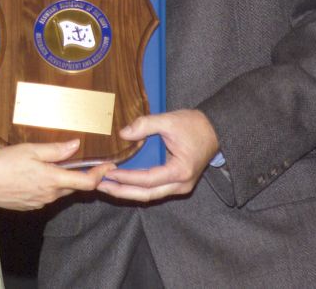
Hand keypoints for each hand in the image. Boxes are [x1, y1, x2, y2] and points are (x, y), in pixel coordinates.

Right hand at [0, 140, 113, 210]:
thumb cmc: (3, 163)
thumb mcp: (31, 149)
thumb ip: (56, 150)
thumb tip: (76, 145)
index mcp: (52, 180)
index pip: (86, 183)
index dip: (100, 175)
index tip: (109, 166)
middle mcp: (49, 195)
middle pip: (73, 187)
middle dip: (80, 175)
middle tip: (84, 160)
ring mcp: (39, 203)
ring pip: (59, 191)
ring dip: (62, 180)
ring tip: (55, 164)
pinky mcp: (29, 206)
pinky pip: (46, 195)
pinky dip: (48, 185)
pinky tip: (37, 174)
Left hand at [98, 109, 219, 201]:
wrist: (214, 129)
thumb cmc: (195, 125)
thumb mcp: (169, 120)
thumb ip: (145, 125)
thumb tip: (122, 133)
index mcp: (180, 171)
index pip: (147, 180)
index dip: (126, 177)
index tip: (108, 172)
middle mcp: (181, 185)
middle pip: (147, 195)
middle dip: (122, 192)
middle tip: (100, 186)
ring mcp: (180, 186)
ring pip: (150, 195)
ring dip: (128, 191)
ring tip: (107, 185)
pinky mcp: (177, 183)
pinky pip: (154, 189)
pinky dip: (137, 187)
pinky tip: (122, 182)